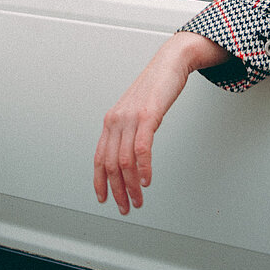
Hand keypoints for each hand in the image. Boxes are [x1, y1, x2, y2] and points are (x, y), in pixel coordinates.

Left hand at [93, 31, 228, 214]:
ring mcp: (130, 117)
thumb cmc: (155, 87)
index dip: (100, 182)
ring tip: (139, 199)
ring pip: (125, 161)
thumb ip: (129, 131)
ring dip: (131, 185)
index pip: (99, 158)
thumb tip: (128, 156)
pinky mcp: (147, 115)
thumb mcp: (136, 111)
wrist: (169, 62)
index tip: (105, 199)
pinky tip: (147, 180)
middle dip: (118, 191)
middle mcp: (116, 120)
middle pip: (111, 164)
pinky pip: (141, 148)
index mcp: (111, 121)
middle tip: (127, 207)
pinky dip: (143, 168)